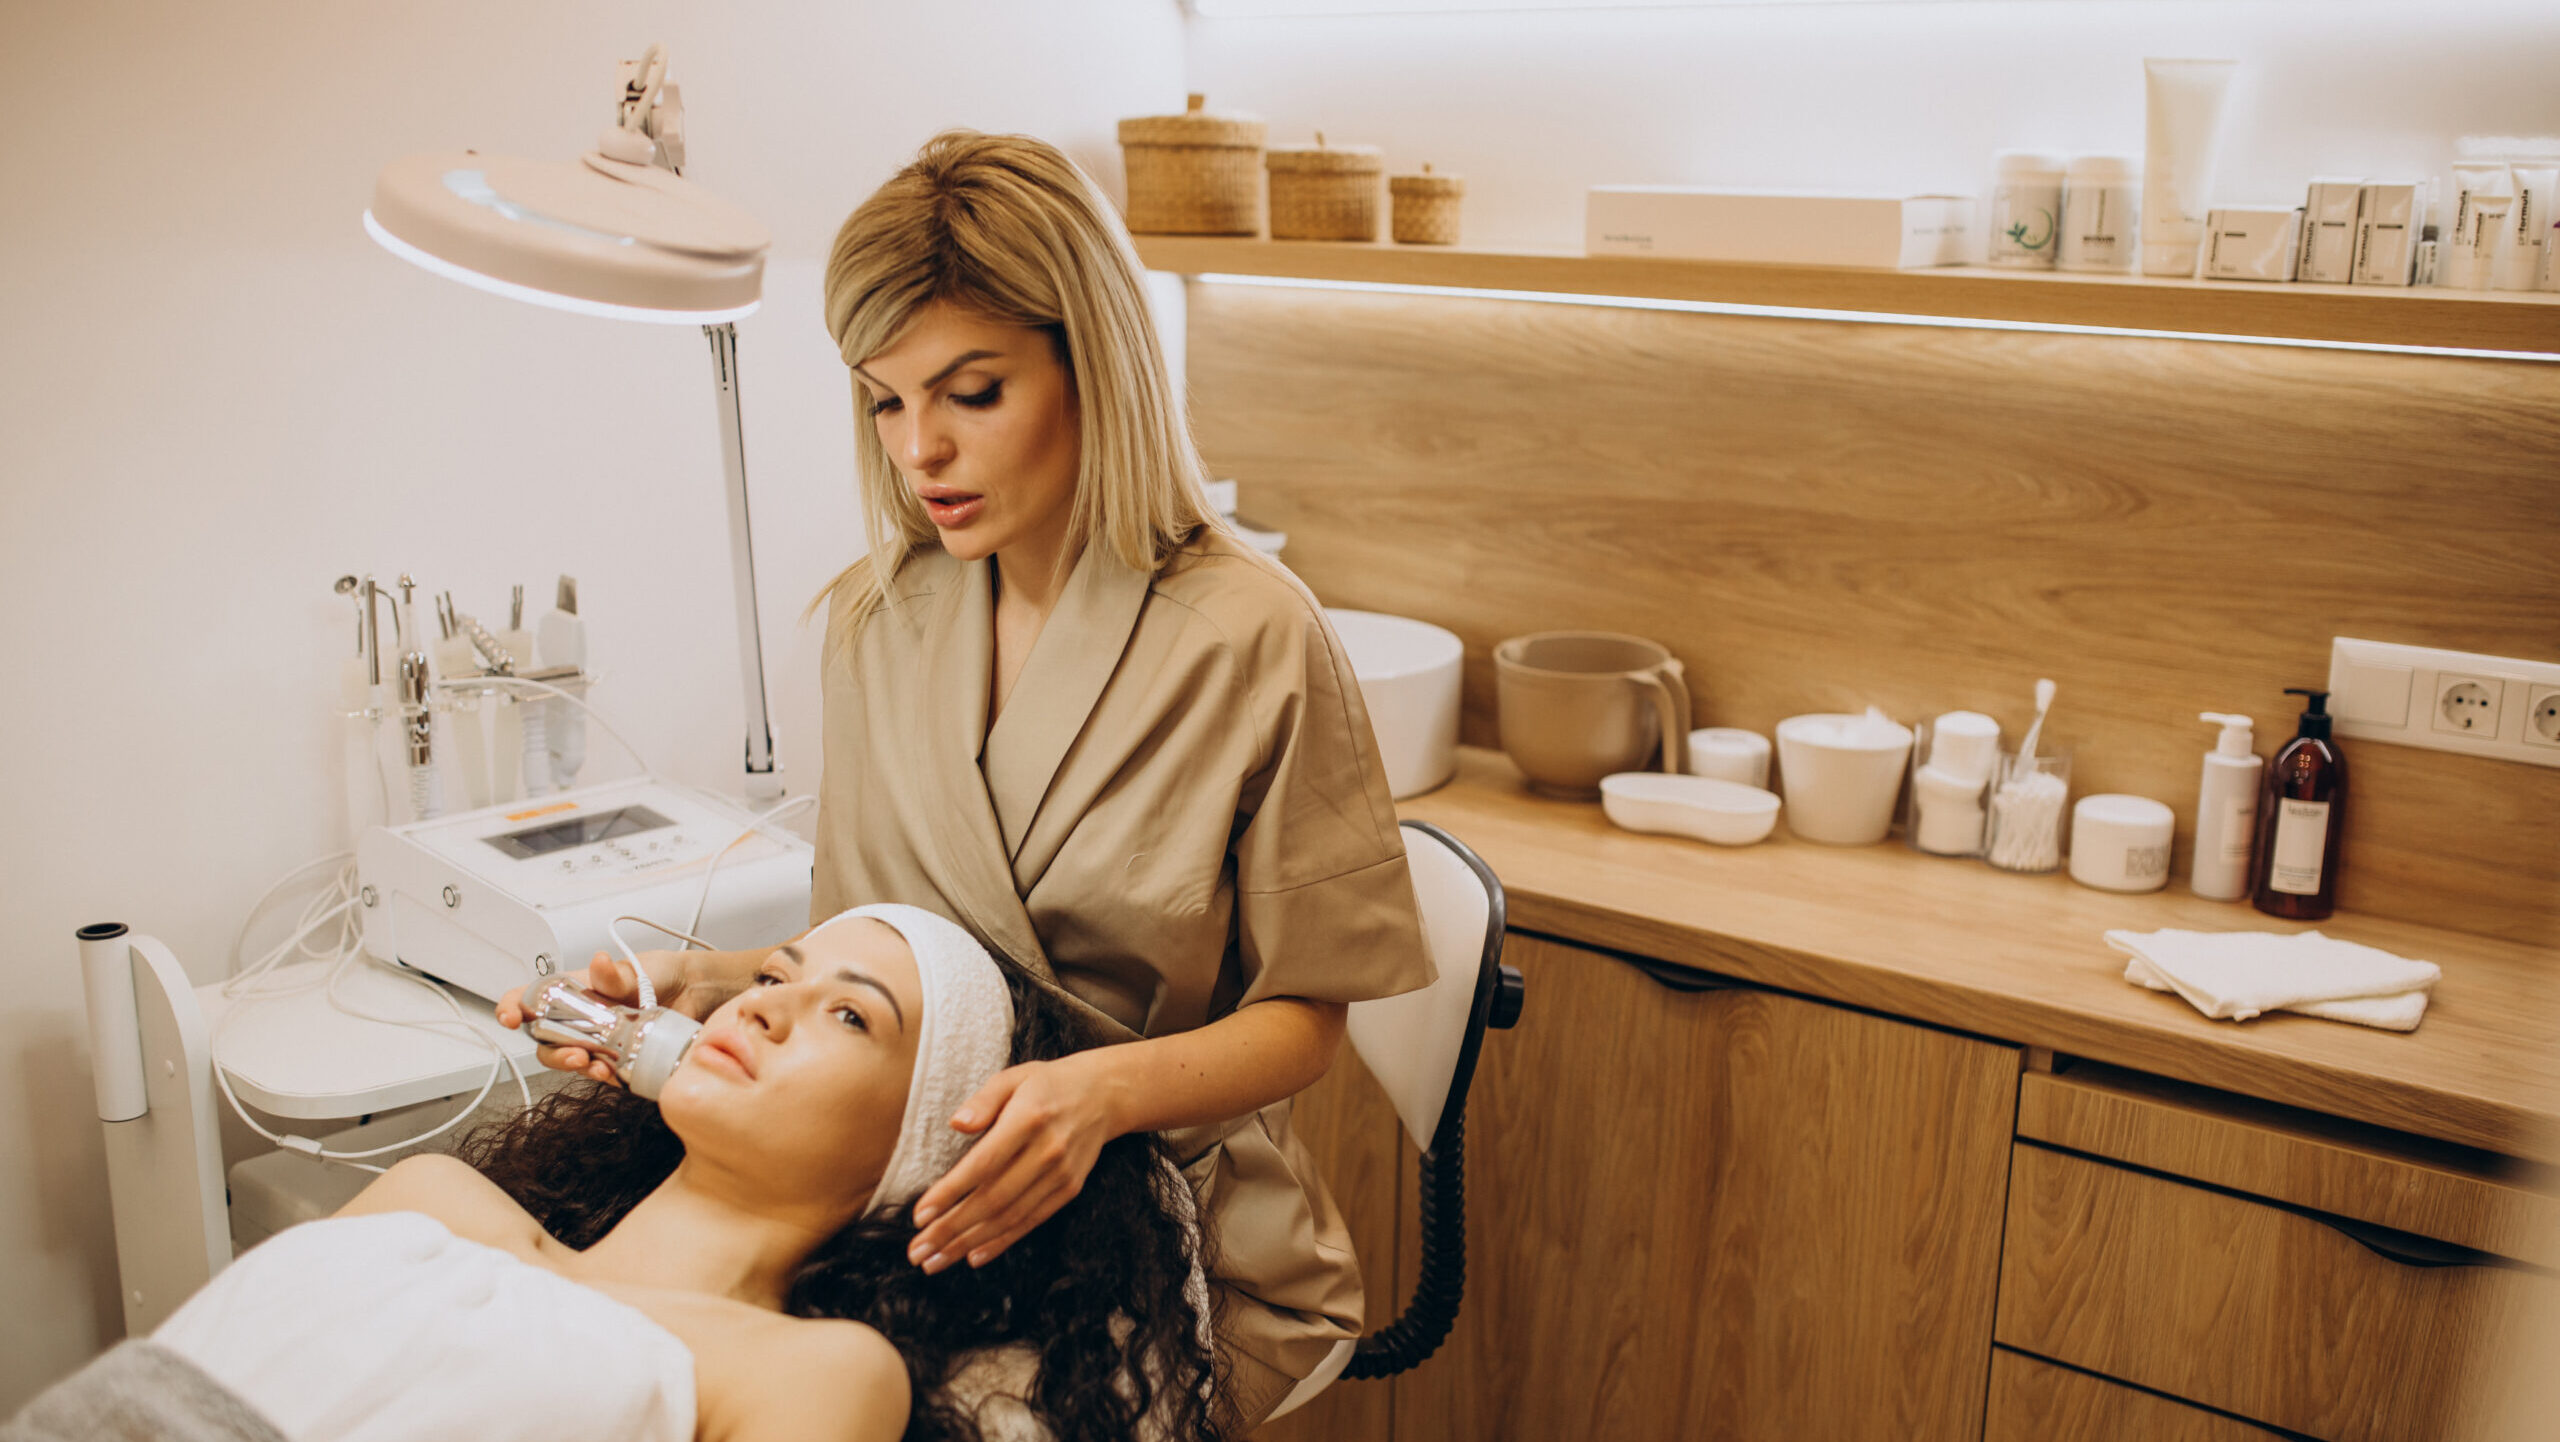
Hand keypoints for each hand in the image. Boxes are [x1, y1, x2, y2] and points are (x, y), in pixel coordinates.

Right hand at [494, 949, 695, 1084]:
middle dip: (553, 1053)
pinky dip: (603, 1078)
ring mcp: (597, 1041)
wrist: (695, 993)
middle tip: (574, 1054)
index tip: (509, 1017)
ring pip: (570, 1060)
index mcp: (575, 992)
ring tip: (597, 1068)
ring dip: (578, 1068)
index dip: (512, 1007)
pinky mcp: (617, 1060)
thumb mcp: (637, 970)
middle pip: (546, 1041)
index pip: (530, 999)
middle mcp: (580, 1019)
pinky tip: (614, 1075)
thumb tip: (600, 963)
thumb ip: (614, 973)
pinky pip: (600, 1074)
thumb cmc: (660, 975)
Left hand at [906, 1053, 1123, 1272]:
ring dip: (969, 1243)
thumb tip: (956, 1123)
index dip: (950, 1192)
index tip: (919, 1215)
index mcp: (1029, 1118)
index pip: (983, 1163)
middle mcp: (1047, 1151)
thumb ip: (983, 1100)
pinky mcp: (1069, 1189)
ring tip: (934, 1261)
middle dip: (951, 1229)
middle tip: (917, 1251)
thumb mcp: (1014, 1077)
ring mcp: (1061, 1174)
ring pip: (1009, 1217)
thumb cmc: (1047, 1084)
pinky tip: (973, 1256)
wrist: (1105, 1094)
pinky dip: (1001, 1242)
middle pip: (993, 1199)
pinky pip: (1031, 1221)